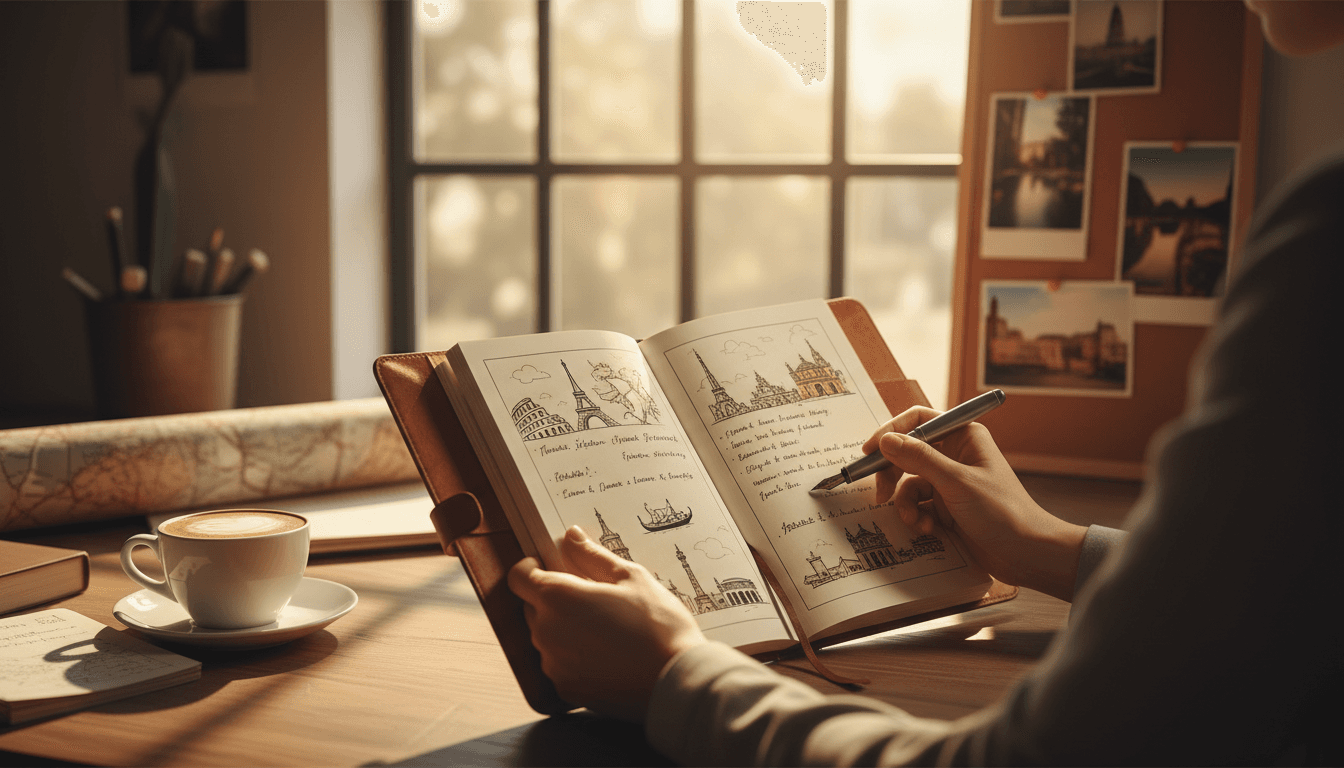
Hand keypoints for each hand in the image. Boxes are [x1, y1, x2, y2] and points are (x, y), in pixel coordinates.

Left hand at [507, 526, 706, 719]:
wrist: (676, 681)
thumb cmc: (659, 626)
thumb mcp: (631, 578)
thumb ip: (593, 555)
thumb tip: (571, 537)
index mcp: (558, 597)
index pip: (519, 576)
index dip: (531, 568)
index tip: (551, 567)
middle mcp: (547, 631)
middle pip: (533, 606)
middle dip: (553, 599)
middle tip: (592, 598)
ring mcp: (554, 664)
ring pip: (546, 636)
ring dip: (564, 628)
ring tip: (604, 628)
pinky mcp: (565, 689)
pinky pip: (559, 664)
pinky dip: (573, 656)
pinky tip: (605, 653)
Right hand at [862, 406, 1087, 601]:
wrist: (1026, 553)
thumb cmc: (1003, 512)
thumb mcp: (956, 482)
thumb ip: (919, 458)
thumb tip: (885, 439)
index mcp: (963, 436)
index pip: (918, 420)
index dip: (891, 432)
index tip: (869, 450)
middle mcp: (955, 455)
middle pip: (907, 453)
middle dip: (893, 474)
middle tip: (880, 493)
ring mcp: (950, 482)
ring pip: (909, 483)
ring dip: (907, 504)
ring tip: (917, 521)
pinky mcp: (947, 507)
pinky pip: (918, 505)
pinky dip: (917, 517)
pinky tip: (929, 531)